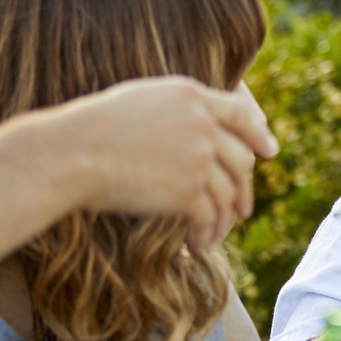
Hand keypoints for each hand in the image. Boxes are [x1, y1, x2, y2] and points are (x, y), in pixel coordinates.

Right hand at [54, 77, 279, 251]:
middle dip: (244, 187)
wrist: (70, 153)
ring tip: (214, 234)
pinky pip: (210, 216)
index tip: (269, 150)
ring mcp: (199, 155)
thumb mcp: (138, 101)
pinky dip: (206, 234)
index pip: (240, 113)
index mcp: (190, 94)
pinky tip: (196, 245)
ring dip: (224, 218)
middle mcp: (202, 122)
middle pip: (242, 158)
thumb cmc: (90, 129)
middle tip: (241, 209)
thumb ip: (174, 110)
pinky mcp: (189, 189)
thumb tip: (195, 128)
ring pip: (230, 192)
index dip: (258, 134)